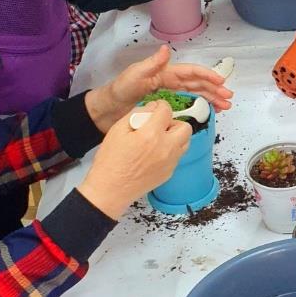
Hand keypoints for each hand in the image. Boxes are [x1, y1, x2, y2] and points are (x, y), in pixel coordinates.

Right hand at [78, 99, 191, 218]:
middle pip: (185, 127)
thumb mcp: (117, 130)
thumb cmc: (110, 162)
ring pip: (185, 142)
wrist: (110, 190)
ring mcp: (170, 162)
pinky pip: (178, 155)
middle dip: (173, 122)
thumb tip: (151, 108)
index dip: (160, 106)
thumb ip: (136, 114)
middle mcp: (166, 148)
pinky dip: (171, 150)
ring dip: (175, 136)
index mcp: (151, 135)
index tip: (155, 108)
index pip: (166, 111)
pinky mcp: (169, 173)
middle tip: (159, 125)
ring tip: (158, 139)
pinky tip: (154, 153)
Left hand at [88, 44, 233, 131]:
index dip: (206, 75)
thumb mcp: (134, 75)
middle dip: (214, 90)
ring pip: (196, 96)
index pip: (190, 73)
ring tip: (225, 106)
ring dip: (211, 99)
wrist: (106, 111)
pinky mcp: (166, 109)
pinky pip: (187, 107)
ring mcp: (169, 96)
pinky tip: (210, 113)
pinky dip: (200, 109)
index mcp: (165, 73)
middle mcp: (170, 83)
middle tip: (228, 97)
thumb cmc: (119, 90)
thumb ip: (151, 64)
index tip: (220, 81)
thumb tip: (166, 50)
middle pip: (197, 85)